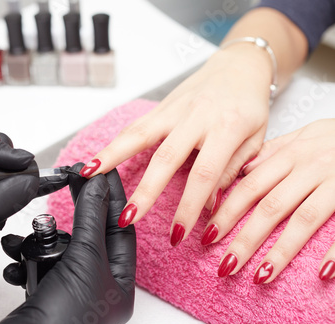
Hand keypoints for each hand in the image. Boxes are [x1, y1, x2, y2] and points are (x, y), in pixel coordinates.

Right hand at [0, 164, 136, 323]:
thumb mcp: (84, 261)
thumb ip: (90, 219)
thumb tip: (98, 184)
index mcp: (118, 282)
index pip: (120, 226)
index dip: (110, 196)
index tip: (101, 168)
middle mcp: (96, 286)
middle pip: (88, 235)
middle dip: (74, 213)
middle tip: (70, 178)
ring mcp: (68, 291)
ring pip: (57, 249)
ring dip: (38, 241)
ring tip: (26, 239)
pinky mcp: (42, 294)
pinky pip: (35, 265)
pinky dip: (23, 260)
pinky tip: (14, 263)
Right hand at [79, 45, 271, 246]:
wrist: (239, 66)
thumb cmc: (250, 106)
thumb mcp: (256, 140)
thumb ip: (232, 171)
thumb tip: (210, 204)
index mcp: (228, 127)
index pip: (205, 174)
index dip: (190, 207)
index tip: (178, 233)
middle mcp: (197, 116)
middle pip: (166, 158)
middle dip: (146, 192)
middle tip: (128, 218)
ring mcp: (175, 109)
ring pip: (139, 135)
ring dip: (113, 157)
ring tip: (90, 176)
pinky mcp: (161, 106)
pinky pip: (134, 125)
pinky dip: (114, 143)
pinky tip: (97, 158)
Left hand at [207, 119, 334, 282]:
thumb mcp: (302, 136)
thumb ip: (271, 153)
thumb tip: (240, 171)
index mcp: (289, 155)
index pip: (249, 186)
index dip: (226, 212)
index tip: (208, 235)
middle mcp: (309, 168)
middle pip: (270, 208)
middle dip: (245, 239)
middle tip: (225, 265)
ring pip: (303, 220)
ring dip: (280, 252)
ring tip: (259, 277)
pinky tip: (321, 273)